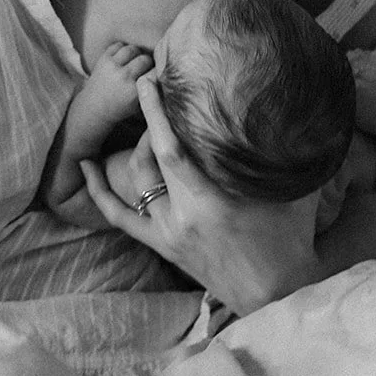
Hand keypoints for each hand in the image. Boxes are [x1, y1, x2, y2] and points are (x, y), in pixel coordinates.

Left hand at [81, 74, 319, 316]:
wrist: (276, 296)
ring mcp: (167, 234)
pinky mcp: (162, 246)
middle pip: (149, 160)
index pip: (170, 150)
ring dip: (135, 148)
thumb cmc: (288, 240)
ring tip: (140, 121)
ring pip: (135, 182)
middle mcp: (180, 218)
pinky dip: (100, 193)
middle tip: (152, 89)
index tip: (149, 80)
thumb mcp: (290, 193)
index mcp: (209, 204)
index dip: (155, 113)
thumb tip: (285, 109)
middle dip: (148, 121)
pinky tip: (86, 167)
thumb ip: (279, 154)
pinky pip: (121, 218)